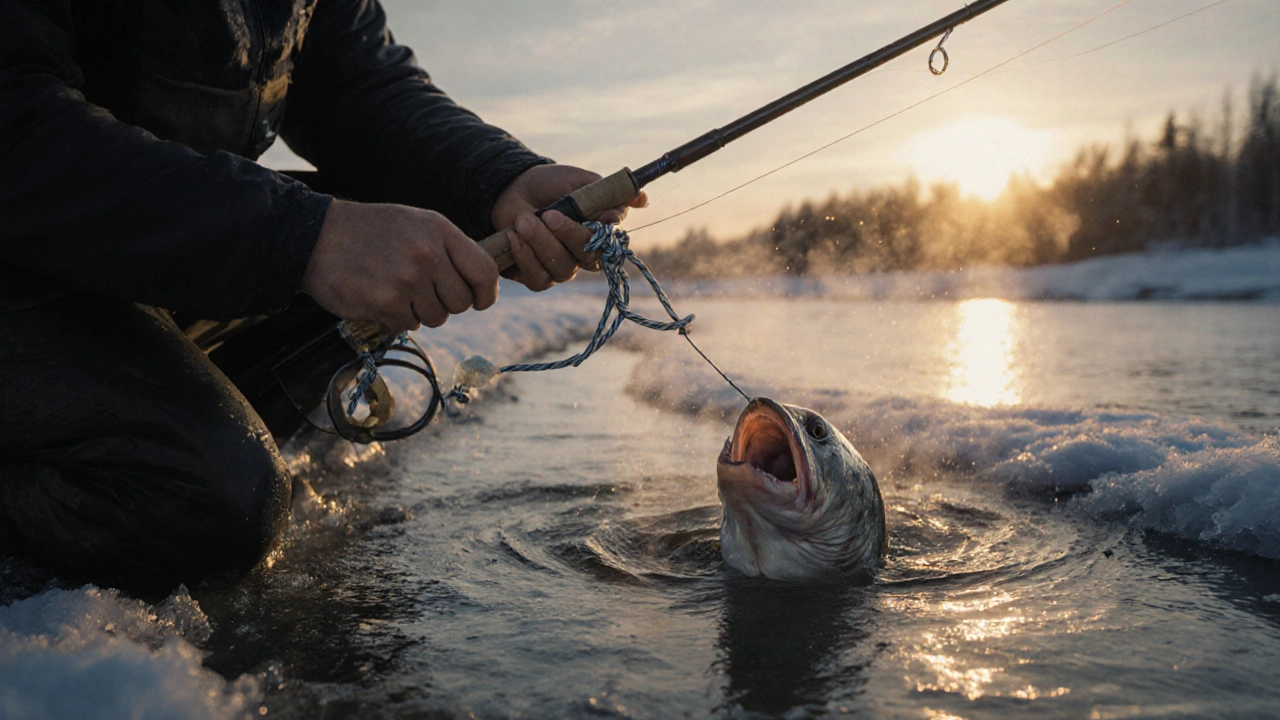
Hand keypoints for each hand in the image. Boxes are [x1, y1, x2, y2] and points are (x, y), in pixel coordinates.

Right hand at [301, 200, 498, 331]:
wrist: (316, 237)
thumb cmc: (371, 232)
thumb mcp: (417, 224)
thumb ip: (450, 249)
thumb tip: (482, 282)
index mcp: (439, 230)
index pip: (485, 271)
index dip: (486, 293)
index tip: (479, 301)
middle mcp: (427, 254)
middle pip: (461, 302)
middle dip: (445, 304)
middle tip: (421, 290)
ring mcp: (407, 279)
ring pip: (436, 317)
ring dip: (418, 311)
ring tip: (395, 288)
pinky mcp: (386, 302)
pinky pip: (408, 325)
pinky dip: (395, 318)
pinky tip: (379, 296)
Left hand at [491, 164, 647, 290]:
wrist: (514, 188)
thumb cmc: (551, 185)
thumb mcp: (580, 182)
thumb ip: (608, 193)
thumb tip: (642, 199)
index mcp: (600, 234)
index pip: (609, 243)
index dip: (599, 234)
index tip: (586, 213)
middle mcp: (584, 256)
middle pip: (588, 259)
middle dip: (568, 235)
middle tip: (549, 214)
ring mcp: (561, 269)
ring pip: (562, 269)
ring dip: (541, 243)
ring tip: (523, 220)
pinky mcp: (537, 276)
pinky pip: (538, 278)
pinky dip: (525, 257)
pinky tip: (514, 236)